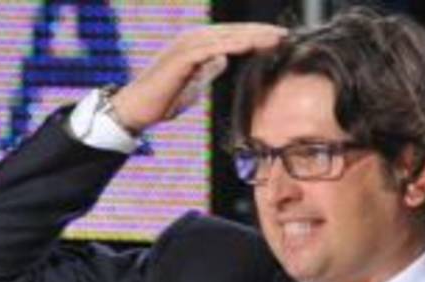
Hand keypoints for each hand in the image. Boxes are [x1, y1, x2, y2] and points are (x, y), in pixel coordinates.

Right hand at [111, 23, 286, 131]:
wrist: (139, 108)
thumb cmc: (165, 98)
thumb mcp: (194, 82)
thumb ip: (208, 70)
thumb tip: (222, 60)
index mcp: (197, 45)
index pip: (231, 36)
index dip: (255, 36)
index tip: (278, 39)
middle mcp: (192, 39)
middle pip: (232, 31)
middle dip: (259, 32)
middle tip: (284, 34)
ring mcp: (186, 46)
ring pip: (226, 36)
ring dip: (252, 35)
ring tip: (275, 38)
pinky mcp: (183, 57)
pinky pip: (213, 47)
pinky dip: (233, 45)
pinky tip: (251, 45)